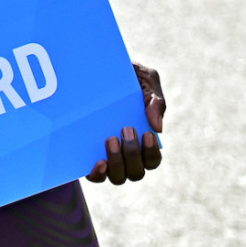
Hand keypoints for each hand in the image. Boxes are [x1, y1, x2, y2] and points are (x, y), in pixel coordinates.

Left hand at [86, 62, 164, 184]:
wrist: (93, 68)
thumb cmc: (126, 77)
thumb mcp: (145, 79)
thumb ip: (156, 100)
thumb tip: (158, 128)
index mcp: (143, 140)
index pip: (152, 159)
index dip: (151, 153)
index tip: (146, 133)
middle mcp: (126, 155)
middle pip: (136, 172)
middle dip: (133, 154)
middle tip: (126, 129)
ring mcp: (107, 157)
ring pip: (118, 177)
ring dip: (117, 162)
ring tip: (110, 139)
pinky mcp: (87, 156)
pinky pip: (95, 176)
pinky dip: (98, 174)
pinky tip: (98, 161)